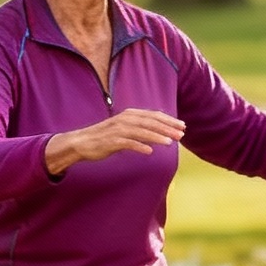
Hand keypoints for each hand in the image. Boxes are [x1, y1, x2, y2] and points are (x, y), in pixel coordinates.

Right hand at [60, 110, 185, 166]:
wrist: (81, 142)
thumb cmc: (106, 137)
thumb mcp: (125, 128)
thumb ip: (140, 127)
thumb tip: (160, 130)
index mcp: (129, 115)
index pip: (154, 116)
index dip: (169, 121)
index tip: (183, 126)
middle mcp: (125, 120)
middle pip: (150, 122)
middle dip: (167, 128)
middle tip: (181, 134)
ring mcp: (117, 130)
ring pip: (141, 132)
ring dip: (156, 136)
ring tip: (170, 142)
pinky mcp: (111, 141)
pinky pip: (127, 143)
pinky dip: (139, 146)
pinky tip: (150, 151)